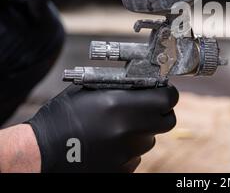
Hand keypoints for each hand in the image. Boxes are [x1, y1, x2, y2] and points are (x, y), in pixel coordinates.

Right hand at [27, 84, 178, 172]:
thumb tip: (145, 82)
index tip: (161, 91)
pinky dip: (128, 149)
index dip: (167, 93)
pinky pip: (136, 156)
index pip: (167, 98)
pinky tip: (109, 144)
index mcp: (121, 106)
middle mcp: (129, 131)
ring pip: (150, 139)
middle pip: (167, 121)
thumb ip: (121, 86)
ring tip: (117, 127)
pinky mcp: (121, 170)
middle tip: (146, 108)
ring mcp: (127, 154)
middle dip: (160, 113)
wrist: (40, 154)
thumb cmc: (61, 117)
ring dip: (141, 131)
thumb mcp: (90, 90)